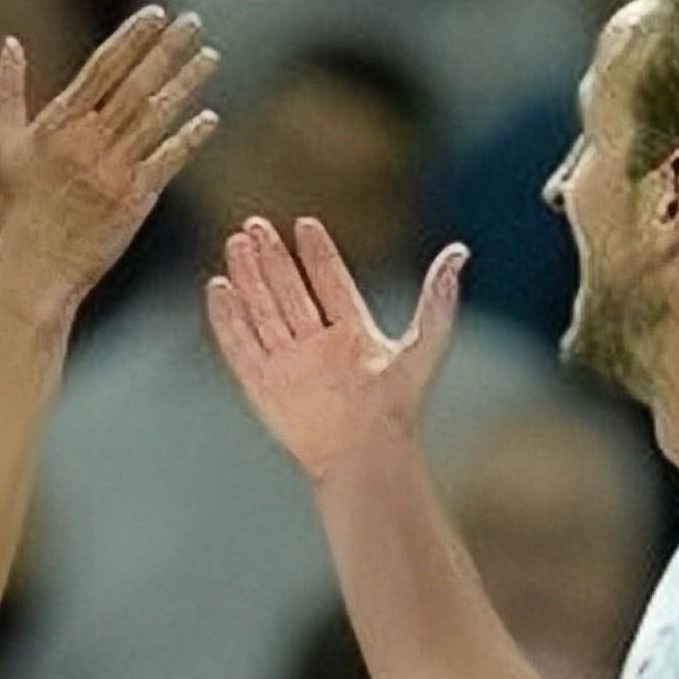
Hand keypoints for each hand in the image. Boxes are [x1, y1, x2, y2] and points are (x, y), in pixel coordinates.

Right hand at [0, 6, 219, 312]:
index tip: (156, 13)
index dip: (132, 38)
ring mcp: (114, 171)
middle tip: (193, 22)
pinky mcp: (134, 200)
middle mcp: (89, 143)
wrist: (35, 270)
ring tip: (211, 57)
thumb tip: (10, 43)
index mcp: (58, 124)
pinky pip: (167, 161)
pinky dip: (189, 138)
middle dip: (167, 50)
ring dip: (186, 85)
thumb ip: (5, 91)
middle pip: (136, 85)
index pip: (102, 68)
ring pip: (157, 117)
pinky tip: (210, 117)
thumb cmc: (16, 210)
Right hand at [206, 216, 468, 484]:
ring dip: (249, 277)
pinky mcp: (262, 385)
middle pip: (289, 291)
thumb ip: (438, 298)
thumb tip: (461, 252)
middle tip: (255, 224)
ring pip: (262, 310)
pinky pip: (239, 345)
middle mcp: (317, 346)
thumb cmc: (397, 407)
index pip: (330, 282)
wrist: (364, 454)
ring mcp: (288, 364)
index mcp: (353, 334)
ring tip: (236, 243)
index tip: (305, 224)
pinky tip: (217, 288)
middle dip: (272, 257)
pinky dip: (228, 318)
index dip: (318, 254)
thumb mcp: (424, 343)